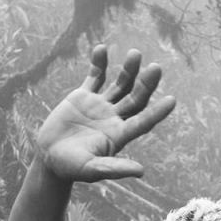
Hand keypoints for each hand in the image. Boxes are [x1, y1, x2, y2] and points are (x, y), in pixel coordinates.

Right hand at [36, 45, 176, 182]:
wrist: (48, 157)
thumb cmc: (70, 168)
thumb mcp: (91, 170)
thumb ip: (114, 168)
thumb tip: (141, 171)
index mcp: (119, 135)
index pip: (143, 121)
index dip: (157, 112)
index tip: (172, 101)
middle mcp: (114, 118)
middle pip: (136, 98)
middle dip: (146, 84)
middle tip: (156, 68)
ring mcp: (100, 105)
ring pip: (120, 84)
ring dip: (129, 70)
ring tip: (135, 53)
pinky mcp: (84, 96)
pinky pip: (95, 76)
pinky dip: (99, 63)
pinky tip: (101, 48)